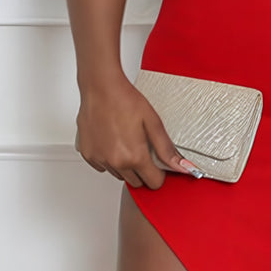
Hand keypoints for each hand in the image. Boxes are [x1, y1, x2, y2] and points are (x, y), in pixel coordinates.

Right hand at [74, 76, 201, 187]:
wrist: (101, 88)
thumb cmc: (124, 100)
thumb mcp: (153, 123)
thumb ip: (167, 149)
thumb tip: (182, 167)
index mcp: (134, 156)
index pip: (153, 183)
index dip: (159, 173)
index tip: (157, 163)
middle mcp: (115, 162)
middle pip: (136, 182)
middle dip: (142, 170)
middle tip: (141, 148)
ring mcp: (99, 159)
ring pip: (119, 175)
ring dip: (124, 165)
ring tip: (125, 142)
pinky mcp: (88, 154)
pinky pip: (102, 167)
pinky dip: (108, 159)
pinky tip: (112, 142)